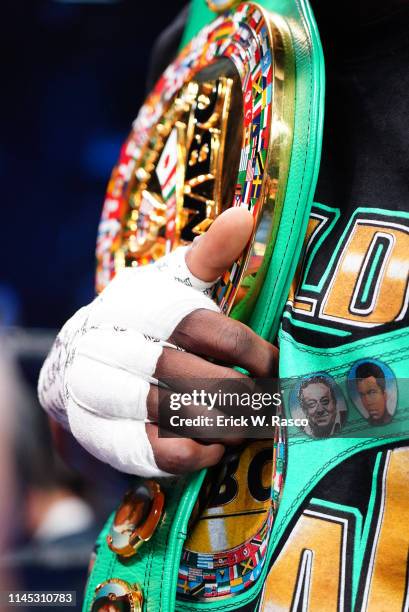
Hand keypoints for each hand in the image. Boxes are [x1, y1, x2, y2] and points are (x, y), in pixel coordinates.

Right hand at [39, 208, 277, 476]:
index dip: (249, 351)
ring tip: (251, 423)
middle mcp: (111, 344)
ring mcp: (100, 392)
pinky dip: (197, 452)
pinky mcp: (100, 434)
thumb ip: (210, 255)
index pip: (203, 327)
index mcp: (136, 302)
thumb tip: (246, 214)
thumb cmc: (145, 320)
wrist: (79, 363)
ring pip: (175, 416)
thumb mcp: (173, 282)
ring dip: (224, 425)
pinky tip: (217, 444)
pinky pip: (157, 453)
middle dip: (242, 394)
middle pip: (191, 376)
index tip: (276, 365)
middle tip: (273, 403)